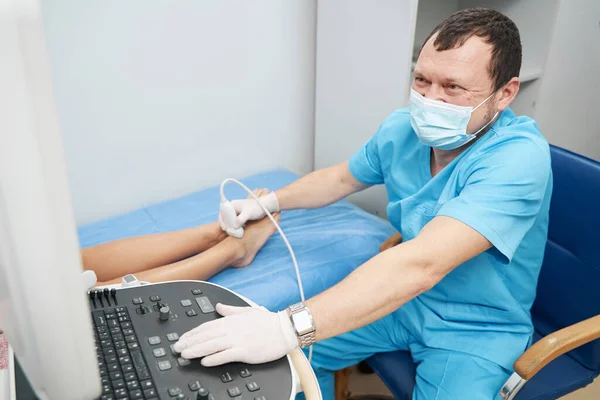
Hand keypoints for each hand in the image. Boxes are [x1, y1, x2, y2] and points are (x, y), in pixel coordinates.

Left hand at [173, 303, 297, 365]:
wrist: (284, 329)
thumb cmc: (268, 321)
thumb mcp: (247, 310)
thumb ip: (230, 310)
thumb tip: (218, 307)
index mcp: (231, 320)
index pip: (206, 326)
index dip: (192, 333)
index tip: (182, 338)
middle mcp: (232, 329)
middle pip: (205, 336)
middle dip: (189, 342)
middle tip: (177, 348)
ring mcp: (237, 340)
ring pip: (211, 345)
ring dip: (196, 350)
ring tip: (185, 354)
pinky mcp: (244, 351)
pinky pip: (225, 355)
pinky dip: (214, 358)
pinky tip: (205, 362)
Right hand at [219, 192, 278, 229]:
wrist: (265, 207)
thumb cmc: (257, 208)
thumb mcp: (248, 213)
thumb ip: (240, 219)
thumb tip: (234, 226)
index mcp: (232, 204)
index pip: (222, 213)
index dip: (222, 221)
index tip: (225, 228)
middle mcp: (233, 208)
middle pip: (225, 218)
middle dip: (227, 225)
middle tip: (231, 232)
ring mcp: (236, 212)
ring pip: (230, 221)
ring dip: (232, 226)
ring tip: (235, 232)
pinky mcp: (240, 216)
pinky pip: (235, 222)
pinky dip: (236, 226)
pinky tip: (239, 230)